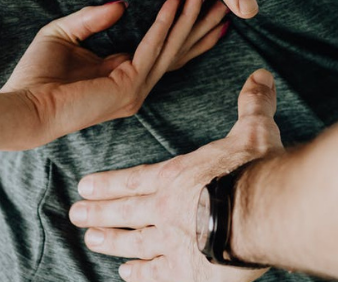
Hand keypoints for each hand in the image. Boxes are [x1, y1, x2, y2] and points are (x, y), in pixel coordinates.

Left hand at [4, 0, 228, 144]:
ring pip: (171, 49)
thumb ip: (92, 18)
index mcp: (122, 74)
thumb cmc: (36, 76)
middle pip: (178, 51)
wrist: (23, 106)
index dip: (185, 28)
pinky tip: (174, 3)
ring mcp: (134, 90)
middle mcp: (135, 85)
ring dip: (189, 20)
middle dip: (201, 26)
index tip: (202, 4)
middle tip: (224, 2)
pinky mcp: (127, 88)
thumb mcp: (64, 34)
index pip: (164, 50)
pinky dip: (163, 25)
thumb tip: (122, 4)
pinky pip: (151, 50)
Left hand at [70, 70, 283, 281]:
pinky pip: (155, 273)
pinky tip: (127, 274)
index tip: (84, 186)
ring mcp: (171, 242)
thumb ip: (252, 105)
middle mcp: (165, 209)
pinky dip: (140, 274)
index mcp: (177, 177)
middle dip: (98, 212)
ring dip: (110, 242)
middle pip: (124, 211)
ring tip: (92, 241)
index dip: (109, 184)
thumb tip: (259, 76)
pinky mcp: (184, 271)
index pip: (134, 180)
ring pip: (132, 242)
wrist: (261, 213)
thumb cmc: (254, 170)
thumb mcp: (254, 131)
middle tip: (75, 215)